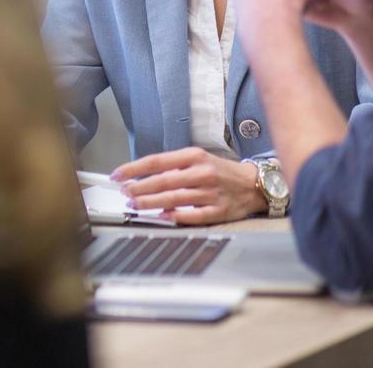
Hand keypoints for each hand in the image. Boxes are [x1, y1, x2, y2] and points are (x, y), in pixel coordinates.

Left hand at [111, 148, 262, 225]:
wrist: (254, 184)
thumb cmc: (221, 171)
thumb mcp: (198, 158)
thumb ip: (173, 165)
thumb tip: (143, 175)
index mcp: (194, 156)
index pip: (156, 161)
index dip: (133, 168)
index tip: (118, 175)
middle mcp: (202, 173)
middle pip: (163, 181)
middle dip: (139, 188)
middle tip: (124, 193)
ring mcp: (210, 193)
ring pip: (174, 198)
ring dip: (150, 203)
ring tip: (135, 205)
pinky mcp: (219, 211)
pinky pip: (193, 215)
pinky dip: (175, 216)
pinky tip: (161, 216)